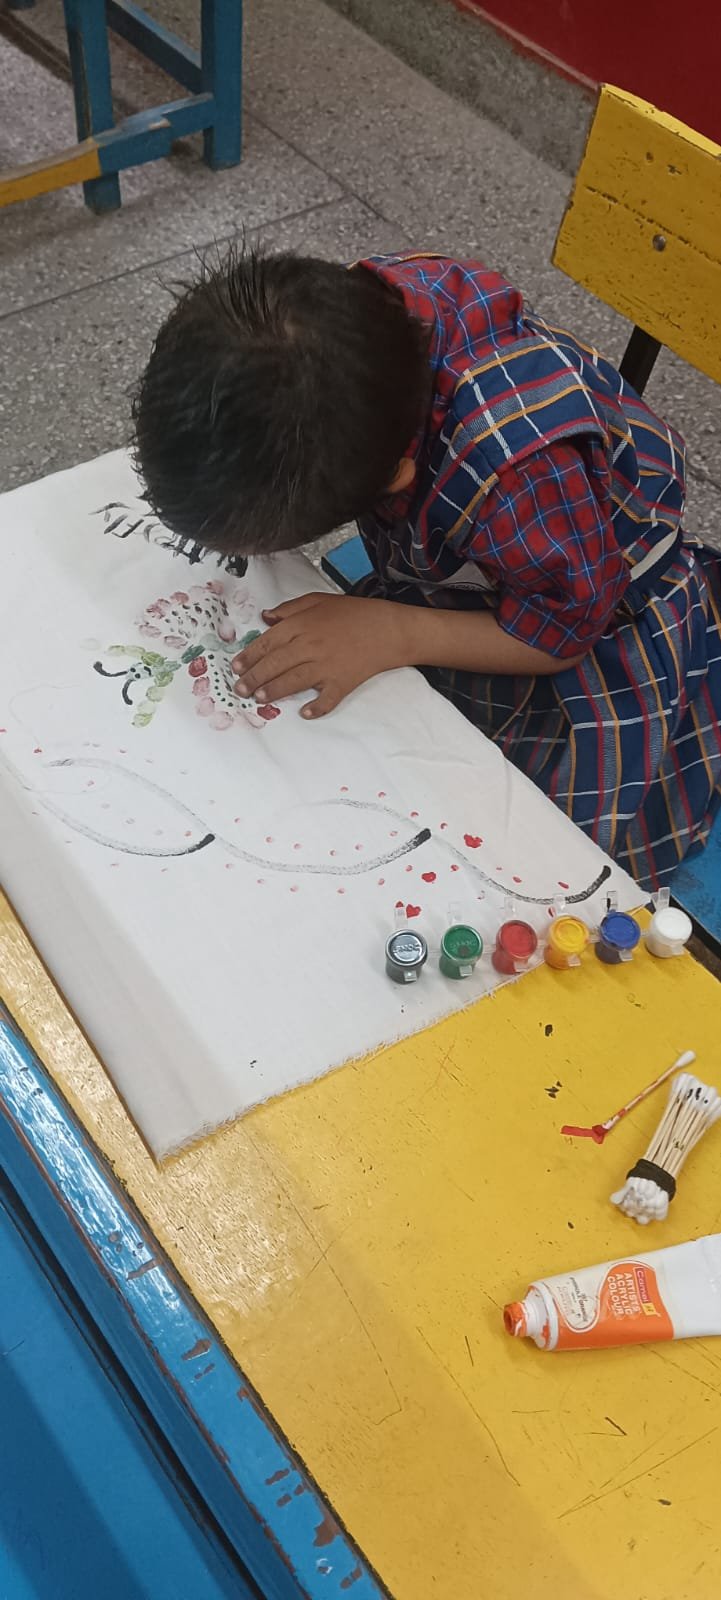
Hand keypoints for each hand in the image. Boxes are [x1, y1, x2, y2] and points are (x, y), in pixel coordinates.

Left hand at [231, 593, 409, 717]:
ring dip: (274, 691)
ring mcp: (327, 666)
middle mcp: (310, 646)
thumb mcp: (319, 601)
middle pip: (275, 664)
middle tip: (239, 689)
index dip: (249, 656)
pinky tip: (305, 713)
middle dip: (253, 678)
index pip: (267, 642)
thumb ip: (290, 608)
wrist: (389, 628)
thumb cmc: (354, 613)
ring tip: (259, 698)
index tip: (236, 667)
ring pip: (293, 681)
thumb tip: (265, 617)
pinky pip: (327, 699)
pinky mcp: (343, 682)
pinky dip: (316, 708)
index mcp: (302, 625)